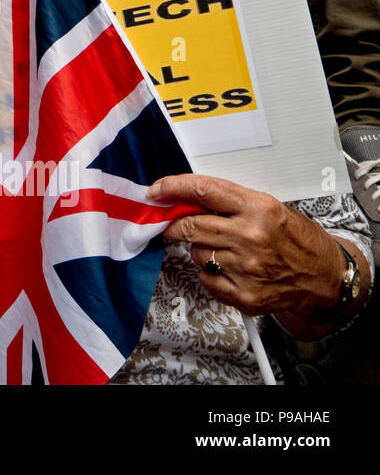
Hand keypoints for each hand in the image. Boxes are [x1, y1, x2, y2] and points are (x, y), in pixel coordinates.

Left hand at [149, 173, 362, 331]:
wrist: (325, 277)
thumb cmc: (296, 240)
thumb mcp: (268, 208)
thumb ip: (229, 203)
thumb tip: (185, 200)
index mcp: (258, 208)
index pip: (203, 190)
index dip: (173, 188)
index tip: (157, 191)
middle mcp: (252, 236)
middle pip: (190, 225)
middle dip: (174, 225)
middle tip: (172, 225)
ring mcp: (248, 268)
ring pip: (197, 253)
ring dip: (201, 250)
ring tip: (226, 251)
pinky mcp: (246, 294)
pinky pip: (206, 279)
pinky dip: (211, 275)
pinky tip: (230, 270)